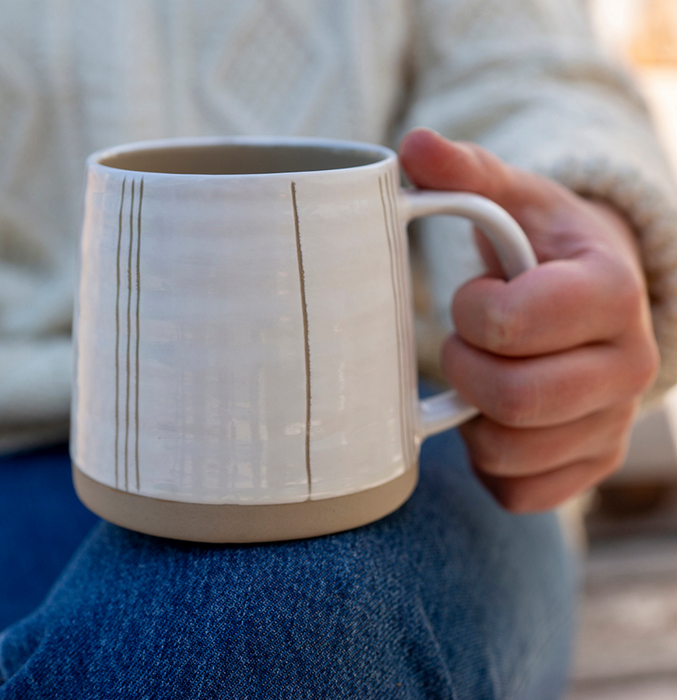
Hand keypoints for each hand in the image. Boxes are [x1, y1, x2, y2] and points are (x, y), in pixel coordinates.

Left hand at [399, 127, 659, 511]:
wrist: (593, 301)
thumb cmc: (544, 248)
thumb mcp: (512, 199)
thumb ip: (465, 172)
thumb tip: (414, 145)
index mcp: (611, 290)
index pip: (516, 321)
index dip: (472, 311)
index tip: (475, 297)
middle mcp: (627, 366)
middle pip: (514, 397)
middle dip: (466, 368)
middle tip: (464, 344)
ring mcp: (611, 424)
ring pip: (510, 453)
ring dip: (472, 416)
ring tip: (483, 376)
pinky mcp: (589, 465)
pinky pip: (519, 493)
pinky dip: (488, 462)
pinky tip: (494, 421)